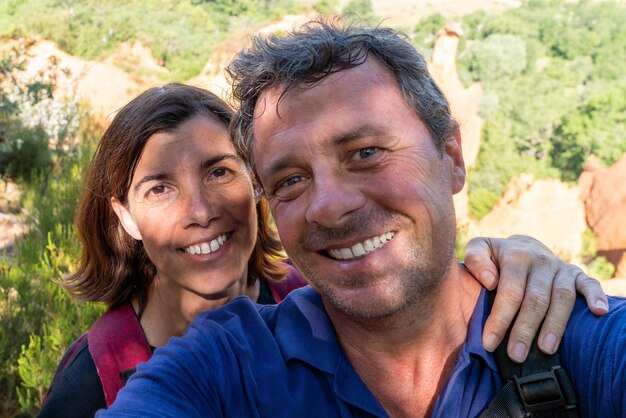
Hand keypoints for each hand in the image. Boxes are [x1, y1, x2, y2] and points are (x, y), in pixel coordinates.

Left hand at [464, 235, 607, 362]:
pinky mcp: (576, 274)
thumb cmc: (494, 258)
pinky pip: (589, 284)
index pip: (509, 292)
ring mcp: (560, 268)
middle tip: (515, 356)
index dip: (500, 319)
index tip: (489, 343)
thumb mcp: (479, 249)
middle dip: (525, 330)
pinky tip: (598, 313)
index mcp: (515, 255)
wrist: (522, 247)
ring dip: (555, 325)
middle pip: (536, 299)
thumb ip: (476, 260)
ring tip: (546, 349)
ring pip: (562, 298)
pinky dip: (596, 296)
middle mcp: (540, 260)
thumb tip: (490, 280)